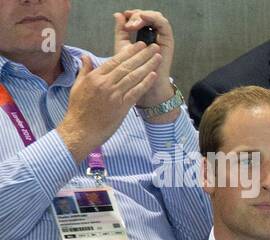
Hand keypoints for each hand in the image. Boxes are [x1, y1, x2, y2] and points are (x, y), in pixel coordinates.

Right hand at [56, 44, 160, 161]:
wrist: (80, 130)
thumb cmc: (78, 110)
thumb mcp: (77, 87)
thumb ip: (84, 71)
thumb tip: (85, 57)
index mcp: (95, 77)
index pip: (115, 60)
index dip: (129, 52)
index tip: (139, 45)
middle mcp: (105, 84)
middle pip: (127, 66)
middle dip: (142, 55)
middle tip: (153, 46)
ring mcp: (114, 95)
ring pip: (133, 77)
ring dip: (148, 66)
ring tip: (157, 57)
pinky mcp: (121, 107)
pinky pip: (136, 92)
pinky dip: (146, 83)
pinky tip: (154, 75)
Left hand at [114, 10, 175, 107]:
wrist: (143, 85)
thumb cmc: (132, 70)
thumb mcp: (123, 46)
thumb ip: (121, 31)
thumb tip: (118, 14)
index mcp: (145, 35)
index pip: (140, 17)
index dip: (131, 15)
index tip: (122, 17)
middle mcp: (155, 35)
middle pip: (148, 15)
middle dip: (135, 15)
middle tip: (126, 22)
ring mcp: (162, 37)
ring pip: (155, 17)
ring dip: (143, 16)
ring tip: (132, 24)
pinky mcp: (168, 40)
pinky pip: (163, 23)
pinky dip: (152, 18)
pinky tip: (142, 19)